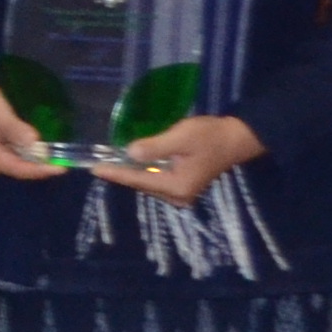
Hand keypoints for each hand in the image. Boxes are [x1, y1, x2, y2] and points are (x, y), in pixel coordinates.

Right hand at [0, 82, 57, 181]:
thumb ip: (13, 128)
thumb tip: (34, 143)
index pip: (18, 169)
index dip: (41, 169)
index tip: (62, 167)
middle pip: (23, 169)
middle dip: (44, 165)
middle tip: (66, 159)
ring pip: (24, 164)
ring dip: (41, 159)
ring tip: (61, 154)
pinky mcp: (1, 154)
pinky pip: (22, 157)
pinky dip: (35, 153)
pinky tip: (48, 147)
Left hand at [75, 113, 264, 209]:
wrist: (237, 138)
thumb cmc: (210, 136)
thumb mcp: (181, 137)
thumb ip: (155, 147)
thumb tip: (129, 153)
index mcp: (176, 187)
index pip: (137, 180)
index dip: (114, 172)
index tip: (93, 168)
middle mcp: (177, 196)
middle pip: (141, 184)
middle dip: (120, 174)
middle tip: (98, 163)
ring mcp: (182, 193)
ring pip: (148, 183)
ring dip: (131, 173)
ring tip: (109, 162)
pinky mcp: (184, 186)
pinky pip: (156, 180)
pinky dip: (143, 172)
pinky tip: (133, 163)